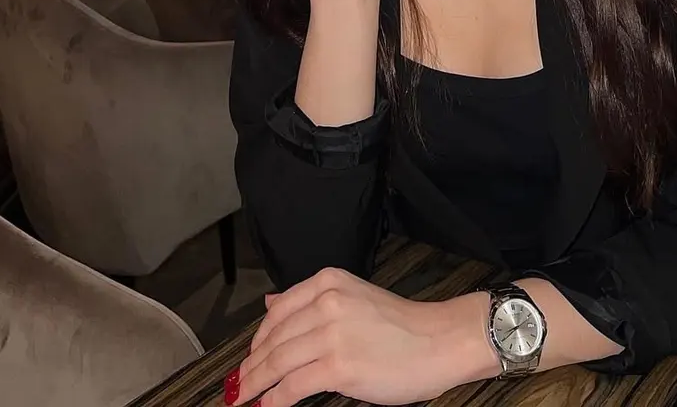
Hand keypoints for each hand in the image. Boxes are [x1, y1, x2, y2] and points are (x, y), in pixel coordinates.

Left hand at [228, 267, 494, 406]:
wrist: (438, 341)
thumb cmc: (402, 325)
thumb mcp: (353, 297)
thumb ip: (311, 301)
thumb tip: (269, 304)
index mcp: (329, 282)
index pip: (277, 312)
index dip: (257, 340)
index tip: (249, 358)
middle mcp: (326, 302)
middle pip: (274, 339)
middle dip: (251, 367)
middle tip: (238, 385)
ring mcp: (331, 334)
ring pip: (277, 363)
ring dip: (255, 385)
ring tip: (243, 398)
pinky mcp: (337, 366)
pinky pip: (292, 387)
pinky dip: (273, 400)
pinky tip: (265, 406)